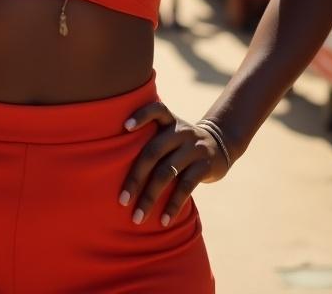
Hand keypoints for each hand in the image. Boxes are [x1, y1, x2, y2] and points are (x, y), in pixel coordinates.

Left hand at [118, 101, 229, 228]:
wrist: (220, 144)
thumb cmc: (180, 143)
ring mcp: (193, 148)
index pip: (156, 110)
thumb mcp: (169, 132)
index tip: (124, 127)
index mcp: (169, 121)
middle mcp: (180, 131)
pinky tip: (163, 220)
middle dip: (135, 178)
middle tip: (122, 201)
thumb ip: (150, 139)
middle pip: (153, 152)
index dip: (140, 116)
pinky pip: (186, 186)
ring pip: (167, 172)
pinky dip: (173, 204)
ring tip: (138, 217)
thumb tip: (112, 162)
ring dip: (150, 197)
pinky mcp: (205, 165)